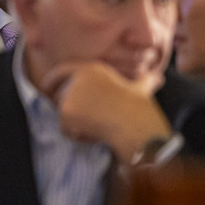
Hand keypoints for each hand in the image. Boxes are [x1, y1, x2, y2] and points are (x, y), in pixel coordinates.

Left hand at [42, 61, 171, 160]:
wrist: (136, 125)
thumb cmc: (141, 109)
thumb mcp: (143, 89)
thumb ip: (145, 82)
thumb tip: (158, 79)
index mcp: (91, 68)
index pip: (61, 72)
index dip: (52, 81)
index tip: (46, 88)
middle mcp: (77, 77)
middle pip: (60, 97)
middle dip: (70, 110)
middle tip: (91, 120)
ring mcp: (69, 93)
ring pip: (63, 115)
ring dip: (77, 124)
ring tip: (99, 126)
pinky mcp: (64, 110)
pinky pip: (65, 129)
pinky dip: (78, 135)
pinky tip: (94, 133)